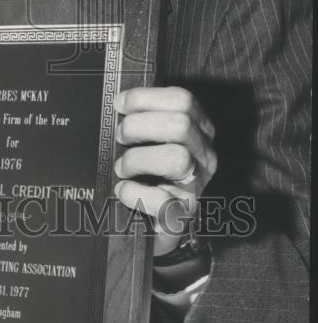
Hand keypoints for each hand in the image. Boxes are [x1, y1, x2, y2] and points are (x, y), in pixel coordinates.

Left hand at [113, 86, 216, 255]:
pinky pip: (164, 201)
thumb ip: (144, 119)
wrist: (156, 224)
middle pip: (181, 124)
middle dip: (139, 126)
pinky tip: (123, 189)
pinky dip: (135, 192)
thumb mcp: (153, 141)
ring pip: (178, 157)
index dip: (146, 98)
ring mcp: (197, 187)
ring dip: (138, 159)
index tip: (120, 104)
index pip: (183, 100)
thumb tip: (118, 101)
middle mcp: (204, 157)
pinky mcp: (182, 216)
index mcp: (198, 132)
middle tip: (121, 137)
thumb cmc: (149, 175)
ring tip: (122, 167)